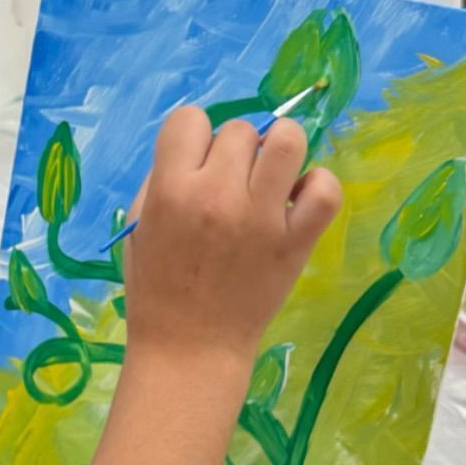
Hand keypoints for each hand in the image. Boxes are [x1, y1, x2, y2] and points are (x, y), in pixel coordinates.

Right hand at [122, 109, 341, 367]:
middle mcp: (217, 195)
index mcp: (171, 190)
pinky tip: (298, 200)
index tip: (195, 164)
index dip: (192, 137)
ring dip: (279, 149)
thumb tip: (200, 148)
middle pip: (239, 130)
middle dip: (234, 151)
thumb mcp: (140, 225)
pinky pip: (325, 189)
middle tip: (230, 184)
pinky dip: (317, 185)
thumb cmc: (157, 287)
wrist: (190, 345)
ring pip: (287, 141)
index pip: (188, 119)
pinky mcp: (296, 241)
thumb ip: (162, 179)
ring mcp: (261, 217)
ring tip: (272, 177)